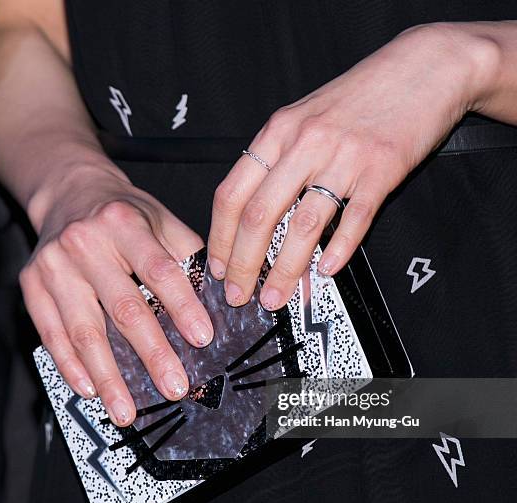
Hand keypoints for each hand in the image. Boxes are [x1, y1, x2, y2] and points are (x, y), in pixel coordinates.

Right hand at [20, 165, 212, 425]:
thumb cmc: (121, 211)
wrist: (68, 192)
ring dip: (108, 376)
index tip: (202, 339)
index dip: (182, 306)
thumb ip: (184, 253)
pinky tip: (90, 389)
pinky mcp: (32, 285)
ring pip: (85, 330)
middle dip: (151, 354)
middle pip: (123, 308)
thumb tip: (216, 296)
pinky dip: (71, 365)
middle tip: (173, 387)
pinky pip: (51, 334)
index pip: (159, 270)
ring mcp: (53, 266)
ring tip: (127, 410)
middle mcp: (85, 243)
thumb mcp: (159, 217)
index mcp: (123, 223)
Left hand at [208, 23, 496, 308]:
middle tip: (239, 293)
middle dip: (243, 265)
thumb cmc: (359, 96)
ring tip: (276, 296)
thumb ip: (277, 161)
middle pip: (259, 216)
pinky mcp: (380, 169)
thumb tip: (255, 216)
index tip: (217, 267)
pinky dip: (338, 250)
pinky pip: (354, 219)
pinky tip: (327, 271)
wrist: (422, 67)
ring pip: (302, 225)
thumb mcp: (303, 118)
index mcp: (278, 132)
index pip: (231, 194)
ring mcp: (343, 157)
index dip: (219, 238)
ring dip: (284, 270)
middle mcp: (304, 143)